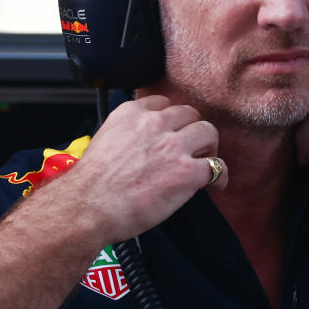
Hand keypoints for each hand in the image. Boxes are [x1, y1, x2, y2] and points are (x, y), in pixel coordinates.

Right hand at [48, 96, 225, 242]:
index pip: (163, 103)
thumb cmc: (91, 184)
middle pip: (190, 114)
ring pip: (208, 132)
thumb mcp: (105, 140)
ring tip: (204, 162)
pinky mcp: (187, 171)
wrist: (89, 205)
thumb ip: (128, 135)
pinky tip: (214, 185)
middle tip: (191, 148)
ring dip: (208, 148)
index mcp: (132, 114)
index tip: (172, 132)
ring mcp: (173, 146)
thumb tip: (141, 147)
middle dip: (191, 131)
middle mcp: (155, 124)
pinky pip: (217, 166)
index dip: (171, 120)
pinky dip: (219, 176)